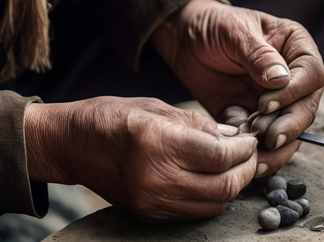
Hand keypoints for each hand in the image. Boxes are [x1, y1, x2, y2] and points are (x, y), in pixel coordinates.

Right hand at [24, 97, 257, 221]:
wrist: (72, 144)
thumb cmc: (114, 117)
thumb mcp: (159, 108)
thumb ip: (201, 125)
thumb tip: (235, 139)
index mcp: (159, 143)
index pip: (220, 156)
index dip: (244, 149)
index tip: (251, 140)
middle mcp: (156, 179)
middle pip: (223, 187)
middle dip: (246, 171)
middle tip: (251, 155)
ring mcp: (151, 202)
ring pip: (213, 205)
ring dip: (232, 187)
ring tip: (235, 167)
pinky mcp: (148, 216)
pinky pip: (194, 213)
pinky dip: (210, 198)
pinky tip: (212, 180)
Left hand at [151, 0, 323, 177]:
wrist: (185, 39)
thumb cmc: (215, 25)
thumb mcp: (236, 32)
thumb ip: (259, 55)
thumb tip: (281, 80)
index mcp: (296, 48)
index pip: (312, 75)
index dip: (295, 93)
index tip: (267, 104)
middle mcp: (292, 77)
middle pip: (305, 107)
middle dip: (290, 126)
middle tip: (268, 137)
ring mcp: (275, 100)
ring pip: (288, 129)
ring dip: (275, 145)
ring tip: (254, 151)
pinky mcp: (252, 118)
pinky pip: (260, 140)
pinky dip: (254, 150)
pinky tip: (240, 154)